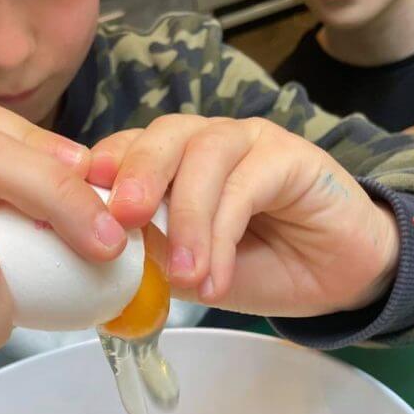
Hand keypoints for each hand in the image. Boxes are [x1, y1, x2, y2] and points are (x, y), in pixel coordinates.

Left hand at [89, 115, 398, 317]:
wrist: (334, 277)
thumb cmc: (257, 268)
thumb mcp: (189, 271)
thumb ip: (151, 258)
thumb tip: (102, 264)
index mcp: (174, 162)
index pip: (128, 148)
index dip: (103, 171)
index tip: (79, 206)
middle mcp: (208, 142)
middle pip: (163, 135)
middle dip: (137, 174)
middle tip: (122, 220)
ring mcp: (250, 142)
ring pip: (205, 155)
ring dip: (187, 217)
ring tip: (182, 273)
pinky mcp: (291, 155)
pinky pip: (247, 184)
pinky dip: (225, 232)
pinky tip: (216, 277)